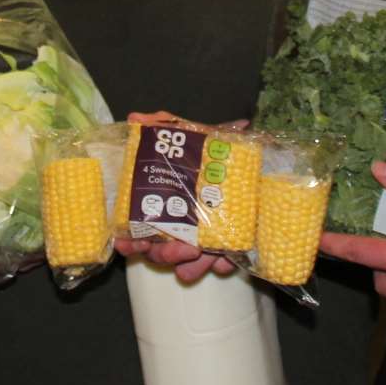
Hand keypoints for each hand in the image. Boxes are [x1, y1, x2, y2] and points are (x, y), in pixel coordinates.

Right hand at [118, 111, 242, 279]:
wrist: (257, 163)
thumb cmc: (216, 151)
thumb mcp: (193, 134)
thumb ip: (166, 126)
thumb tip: (134, 118)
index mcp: (165, 207)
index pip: (138, 232)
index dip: (130, 241)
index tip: (128, 242)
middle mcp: (179, 229)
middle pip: (161, 253)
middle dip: (165, 255)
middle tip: (182, 247)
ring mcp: (202, 242)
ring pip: (186, 266)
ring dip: (190, 266)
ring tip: (201, 254)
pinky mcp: (226, 249)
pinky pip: (220, 265)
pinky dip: (220, 264)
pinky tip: (224, 260)